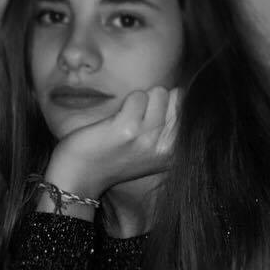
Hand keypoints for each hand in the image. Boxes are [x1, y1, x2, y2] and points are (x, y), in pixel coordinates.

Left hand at [47, 86, 180, 198]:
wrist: (81, 176)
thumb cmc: (113, 157)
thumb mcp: (151, 149)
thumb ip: (169, 127)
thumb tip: (180, 93)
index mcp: (175, 153)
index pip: (189, 108)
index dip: (169, 105)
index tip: (150, 121)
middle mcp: (167, 147)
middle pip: (177, 97)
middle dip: (156, 101)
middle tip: (136, 122)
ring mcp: (149, 138)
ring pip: (159, 92)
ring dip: (140, 101)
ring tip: (126, 122)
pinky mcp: (128, 128)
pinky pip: (137, 96)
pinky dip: (126, 103)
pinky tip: (115, 123)